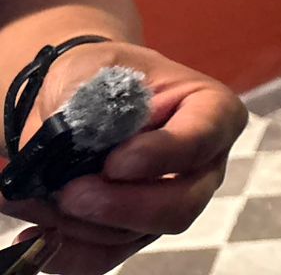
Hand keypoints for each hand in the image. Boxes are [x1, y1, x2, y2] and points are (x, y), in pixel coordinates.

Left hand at [0, 41, 246, 274]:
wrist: (78, 97)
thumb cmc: (99, 74)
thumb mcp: (92, 69)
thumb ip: (85, 103)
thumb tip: (68, 143)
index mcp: (210, 112)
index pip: (203, 138)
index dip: (163, 155)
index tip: (114, 162)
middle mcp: (201, 165)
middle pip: (180, 205)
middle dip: (119, 207)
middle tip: (69, 193)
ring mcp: (170, 203)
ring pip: (133, 235)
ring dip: (74, 224)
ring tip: (26, 197)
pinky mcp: (133, 233)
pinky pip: (105, 258)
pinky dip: (65, 251)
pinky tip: (36, 233)